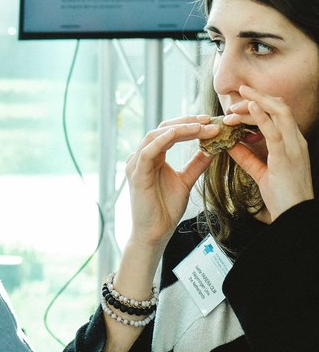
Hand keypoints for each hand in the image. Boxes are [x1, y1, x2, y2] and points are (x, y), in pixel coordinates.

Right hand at [124, 116, 215, 249]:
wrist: (155, 232)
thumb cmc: (166, 209)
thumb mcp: (186, 181)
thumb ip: (197, 163)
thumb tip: (214, 147)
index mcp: (152, 157)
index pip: (169, 132)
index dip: (189, 124)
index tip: (211, 122)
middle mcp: (141, 157)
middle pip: (162, 128)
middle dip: (187, 122)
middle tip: (209, 119)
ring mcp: (136, 165)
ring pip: (155, 135)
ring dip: (180, 128)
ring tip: (202, 127)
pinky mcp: (137, 175)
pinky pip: (149, 151)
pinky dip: (165, 140)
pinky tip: (181, 134)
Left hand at [224, 85, 313, 220]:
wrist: (294, 214)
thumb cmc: (282, 196)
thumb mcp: (261, 172)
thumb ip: (247, 157)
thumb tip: (230, 144)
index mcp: (292, 143)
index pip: (279, 114)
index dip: (261, 105)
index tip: (240, 105)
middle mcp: (296, 141)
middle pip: (281, 108)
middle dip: (259, 98)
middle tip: (237, 96)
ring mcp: (294, 147)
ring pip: (280, 113)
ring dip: (259, 102)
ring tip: (241, 96)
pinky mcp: (286, 156)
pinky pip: (274, 131)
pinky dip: (261, 116)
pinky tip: (250, 108)